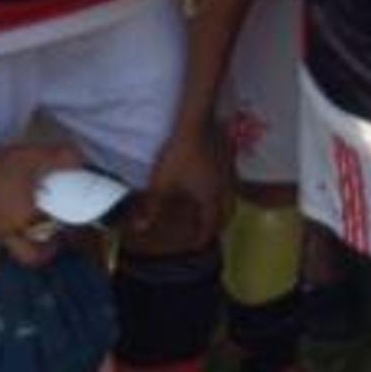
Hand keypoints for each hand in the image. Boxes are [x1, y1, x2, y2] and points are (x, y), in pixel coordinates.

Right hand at [0, 142, 80, 274]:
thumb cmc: (4, 161)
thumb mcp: (40, 156)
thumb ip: (65, 159)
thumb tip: (81, 164)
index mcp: (23, 217)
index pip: (48, 234)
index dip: (61, 235)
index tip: (68, 232)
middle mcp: (3, 232)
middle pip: (27, 257)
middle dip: (42, 255)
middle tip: (50, 246)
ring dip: (3, 266)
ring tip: (17, 255)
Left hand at [131, 123, 226, 248]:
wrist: (196, 124)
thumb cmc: (179, 157)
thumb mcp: (161, 184)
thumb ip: (151, 208)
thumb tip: (139, 229)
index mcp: (209, 199)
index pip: (210, 226)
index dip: (201, 239)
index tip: (194, 247)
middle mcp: (224, 189)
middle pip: (227, 214)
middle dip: (218, 226)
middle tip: (208, 232)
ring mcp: (229, 174)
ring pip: (231, 198)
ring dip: (222, 208)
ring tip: (211, 211)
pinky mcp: (229, 161)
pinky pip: (230, 184)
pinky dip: (222, 193)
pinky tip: (212, 187)